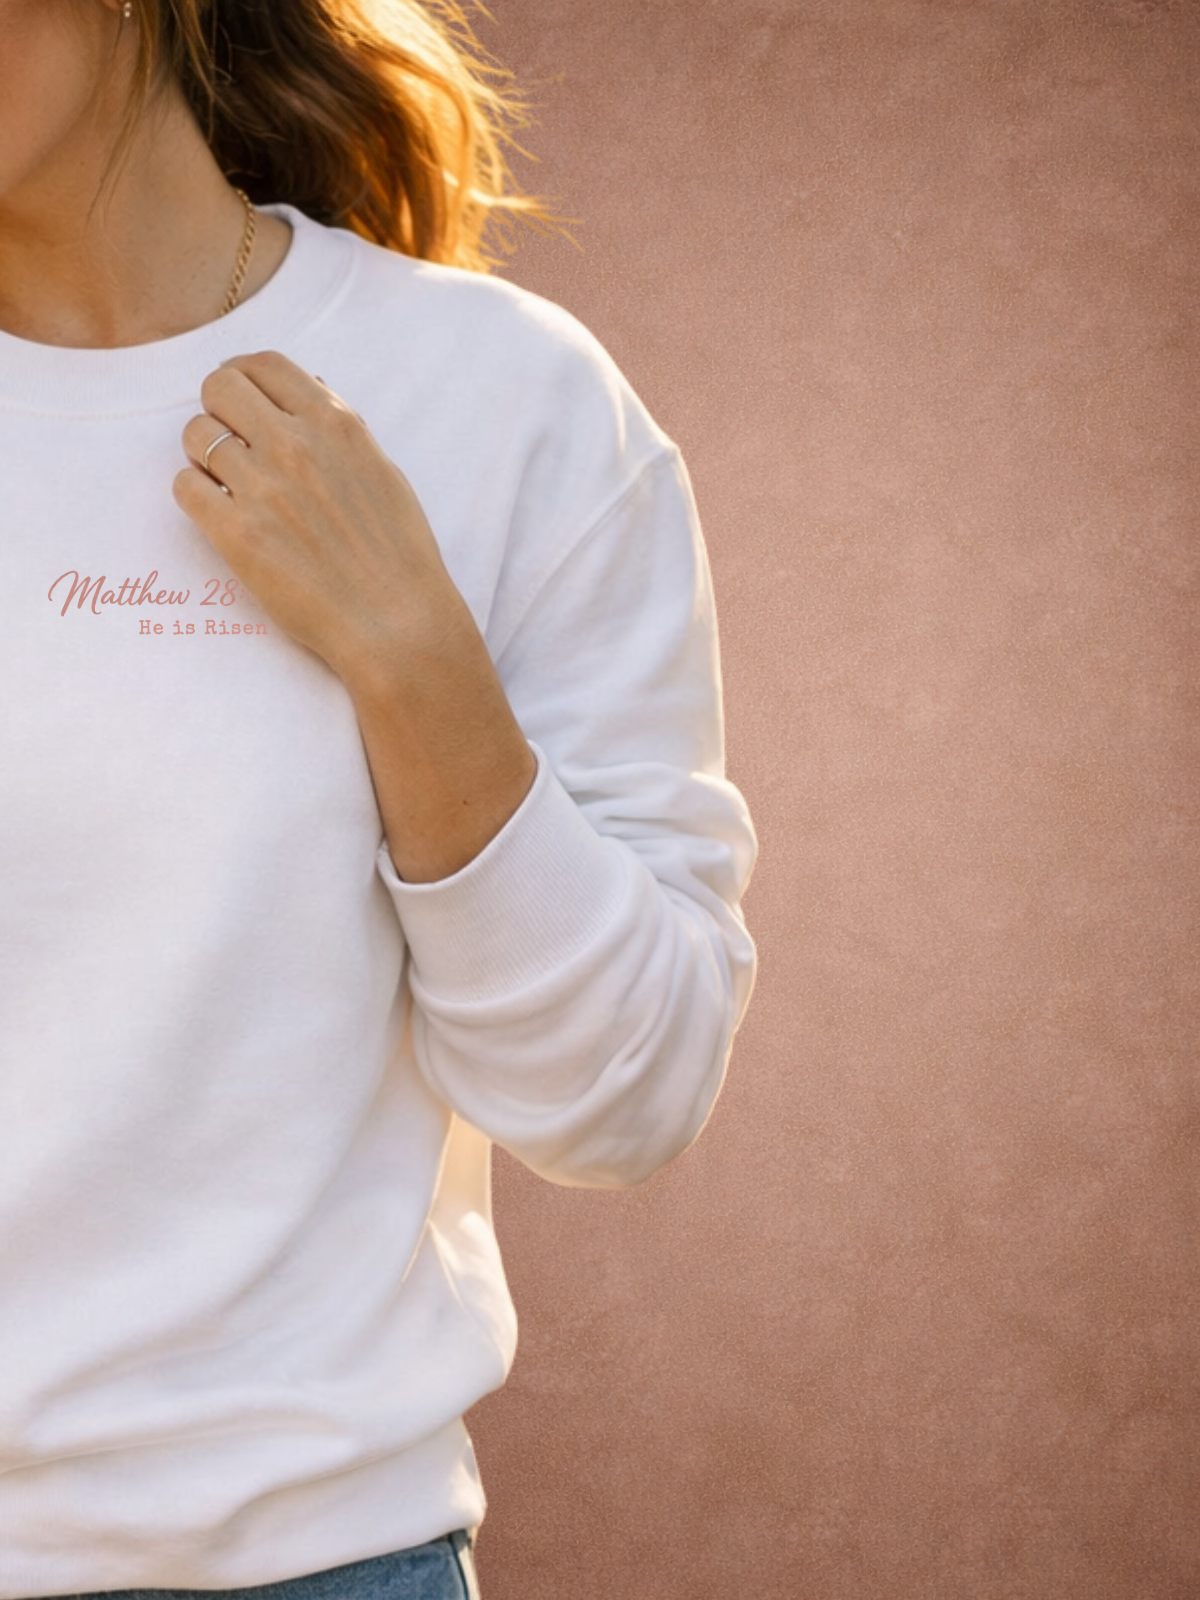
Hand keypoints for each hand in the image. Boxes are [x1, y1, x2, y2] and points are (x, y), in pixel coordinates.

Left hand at [175, 350, 458, 686]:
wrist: (396, 623)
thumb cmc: (398, 553)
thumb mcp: (382, 472)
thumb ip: (341, 429)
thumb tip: (310, 386)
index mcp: (335, 424)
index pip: (264, 365)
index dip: (244, 376)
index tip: (242, 398)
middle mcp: (295, 446)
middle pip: (219, 387)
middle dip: (217, 407)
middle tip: (228, 437)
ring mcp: (262, 488)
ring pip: (195, 435)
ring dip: (203, 455)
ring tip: (226, 483)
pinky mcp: (236, 534)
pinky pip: (185, 487)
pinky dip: (195, 493)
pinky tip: (219, 512)